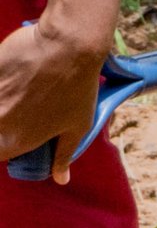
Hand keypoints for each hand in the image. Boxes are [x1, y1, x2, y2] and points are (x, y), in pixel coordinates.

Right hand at [0, 20, 108, 183]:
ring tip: (20, 90)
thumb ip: (63, 155)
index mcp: (16, 140)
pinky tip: (13, 76)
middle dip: (6, 117)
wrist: (68, 46)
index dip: (4, 147)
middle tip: (22, 104)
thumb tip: (61, 180)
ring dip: (3, 101)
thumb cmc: (78, 88)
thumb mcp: (78, 126)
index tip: (14, 132)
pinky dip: (1, 83)